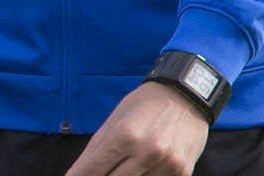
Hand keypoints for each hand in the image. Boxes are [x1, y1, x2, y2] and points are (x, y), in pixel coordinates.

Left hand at [64, 82, 209, 175]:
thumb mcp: (115, 120)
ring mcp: (167, 165)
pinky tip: (140, 169)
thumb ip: (95, 150)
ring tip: (121, 167)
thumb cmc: (145, 105)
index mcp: (124, 135)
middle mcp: (146, 152)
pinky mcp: (183, 173)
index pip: (94, 170)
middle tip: (98, 172)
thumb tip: (76, 174)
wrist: (187, 95)